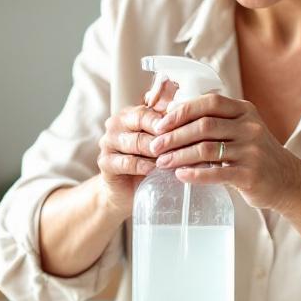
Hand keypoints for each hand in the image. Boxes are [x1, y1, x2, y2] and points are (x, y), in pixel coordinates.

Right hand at [95, 80, 177, 217]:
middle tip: (185, 143)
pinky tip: (156, 171)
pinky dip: (143, 166)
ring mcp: (108, 142)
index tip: (188, 127)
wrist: (126, 190)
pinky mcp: (105, 162)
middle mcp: (116, 124)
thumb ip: (170, 128)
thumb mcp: (160, 143)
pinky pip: (126, 162)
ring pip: (135, 142)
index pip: (150, 110)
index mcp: (130, 114)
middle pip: (141, 122)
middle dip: (164, 135)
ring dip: (157, 151)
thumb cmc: (148, 162)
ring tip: (175, 158)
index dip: (169, 119)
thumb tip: (195, 114)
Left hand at [148, 92, 300, 211]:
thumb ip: (217, 121)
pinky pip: (217, 173)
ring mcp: (252, 150)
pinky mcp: (251, 174)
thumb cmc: (255, 154)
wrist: (287, 181)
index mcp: (244, 111)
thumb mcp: (242, 129)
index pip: (209, 103)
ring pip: (207, 149)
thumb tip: (172, 119)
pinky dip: (195, 174)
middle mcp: (249, 127)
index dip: (181, 112)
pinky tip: (180, 175)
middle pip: (204, 126)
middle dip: (174, 136)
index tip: (160, 124)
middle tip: (154, 146)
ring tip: (162, 162)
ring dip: (179, 155)